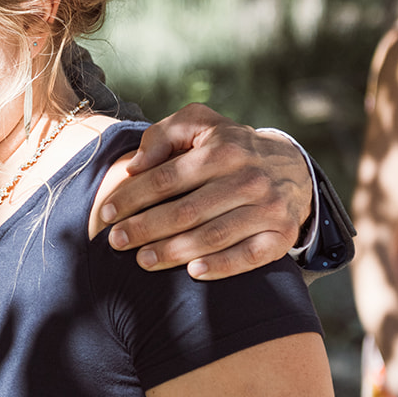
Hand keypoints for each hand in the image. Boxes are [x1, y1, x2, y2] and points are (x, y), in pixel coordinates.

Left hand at [98, 104, 310, 278]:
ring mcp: (268, 208)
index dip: (133, 197)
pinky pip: (250, 256)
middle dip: (145, 228)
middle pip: (186, 210)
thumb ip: (163, 135)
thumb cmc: (229, 147)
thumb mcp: (200, 124)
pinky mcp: (282, 234)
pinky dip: (222, 266)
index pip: (167, 178)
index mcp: (223, 149)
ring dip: (174, 252)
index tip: (106, 213)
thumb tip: (135, 166)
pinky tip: (193, 272)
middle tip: (116, 242)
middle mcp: (248, 178)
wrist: (291, 167)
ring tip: (142, 260)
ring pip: (213, 235)